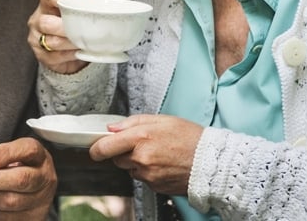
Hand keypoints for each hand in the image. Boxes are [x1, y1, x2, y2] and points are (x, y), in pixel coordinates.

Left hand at [0, 137, 56, 219]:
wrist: (34, 188)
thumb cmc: (18, 167)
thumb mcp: (12, 153)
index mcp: (39, 156)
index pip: (27, 150)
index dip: (4, 154)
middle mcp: (45, 178)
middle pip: (21, 179)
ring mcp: (41, 200)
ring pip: (12, 201)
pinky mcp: (34, 218)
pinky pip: (8, 218)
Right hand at [27, 0, 89, 73]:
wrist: (73, 47)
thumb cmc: (76, 22)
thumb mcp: (82, 7)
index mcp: (47, 3)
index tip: (73, 1)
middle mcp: (37, 19)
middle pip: (46, 22)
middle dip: (66, 28)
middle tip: (82, 30)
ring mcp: (36, 38)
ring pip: (52, 42)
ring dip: (71, 43)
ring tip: (84, 42)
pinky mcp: (41, 55)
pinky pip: (55, 57)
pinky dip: (70, 55)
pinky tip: (78, 52)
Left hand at [89, 114, 203, 194]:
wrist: (212, 162)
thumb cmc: (189, 138)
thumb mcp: (161, 120)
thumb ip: (132, 123)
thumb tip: (112, 128)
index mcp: (140, 138)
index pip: (105, 147)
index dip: (96, 148)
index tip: (94, 148)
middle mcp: (141, 159)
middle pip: (117, 158)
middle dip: (123, 152)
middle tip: (142, 144)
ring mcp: (148, 175)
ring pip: (130, 169)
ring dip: (136, 162)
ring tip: (158, 153)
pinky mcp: (155, 187)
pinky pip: (143, 178)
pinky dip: (148, 172)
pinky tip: (163, 164)